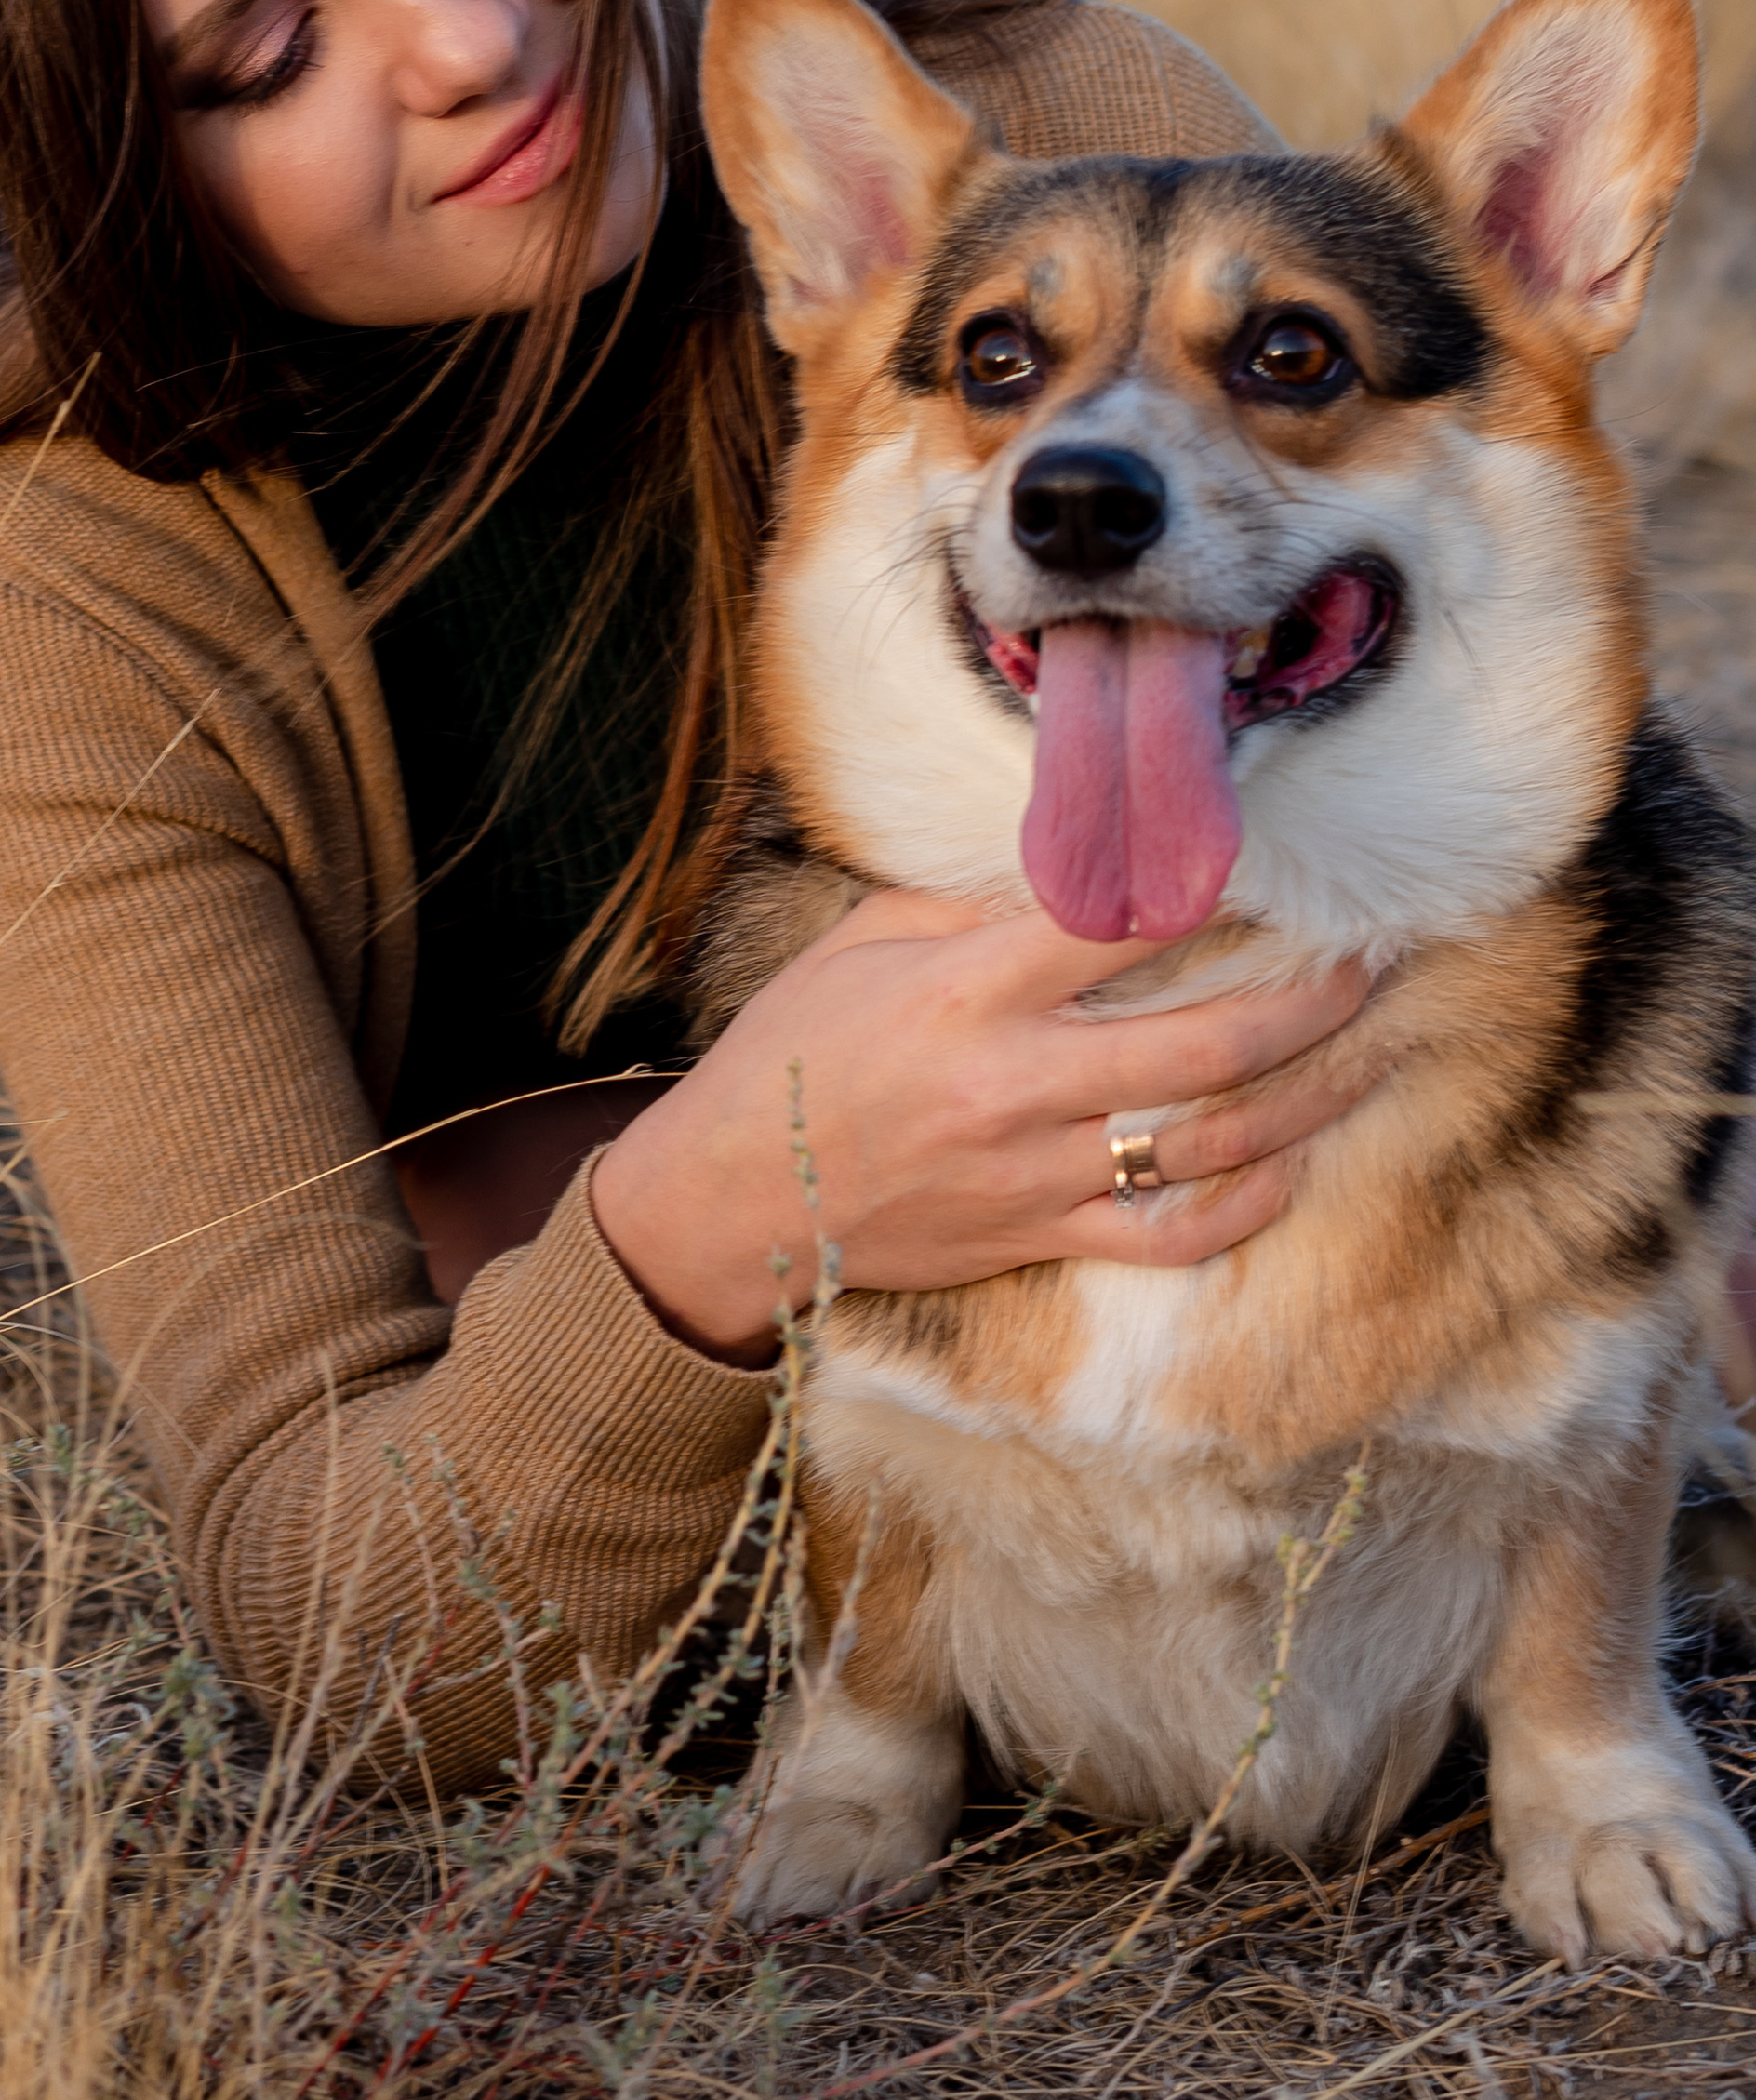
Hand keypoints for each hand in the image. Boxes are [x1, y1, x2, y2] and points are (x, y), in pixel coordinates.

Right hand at [591, 891, 1376, 1361]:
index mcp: (968, 992)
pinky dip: (1243, 1206)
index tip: (1276, 862)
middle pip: (1208, 1044)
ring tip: (1369, 1053)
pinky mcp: (1039, 1237)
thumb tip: (1074, 875)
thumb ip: (970, 908)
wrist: (730, 1201)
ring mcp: (1036, 1172)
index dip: (1210, 886)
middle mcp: (1016, 1083)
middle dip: (1310, 1001)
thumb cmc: (788, 1053)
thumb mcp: (863, 945)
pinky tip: (1288, 1165)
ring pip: (1212, 1142)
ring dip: (1309, 1098)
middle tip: (1369, 963)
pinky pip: (1169, 1236)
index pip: (1117, 924)